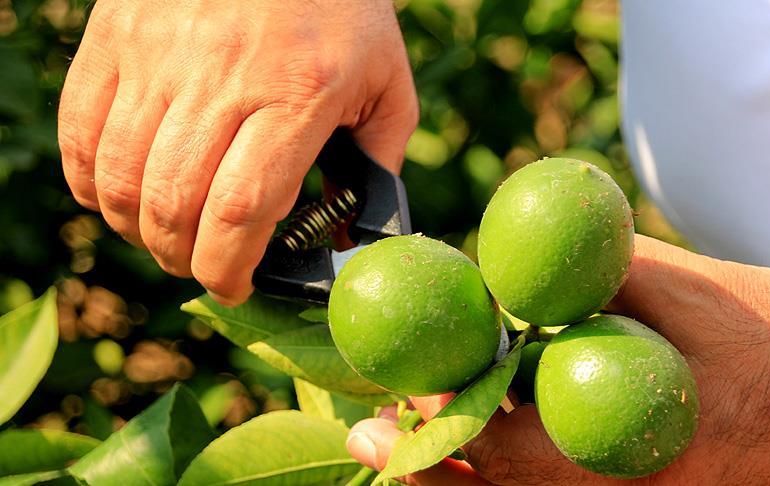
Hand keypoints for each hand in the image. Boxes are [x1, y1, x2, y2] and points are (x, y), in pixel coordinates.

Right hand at [59, 0, 417, 304]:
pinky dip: (91, 180)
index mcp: (299, 89)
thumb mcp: (387, 85)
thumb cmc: (344, 12)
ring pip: (121, 174)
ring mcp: (161, 51)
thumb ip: (376, 163)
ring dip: (136, 229)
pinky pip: (81, 128)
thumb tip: (348, 234)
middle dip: (183, 258)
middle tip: (203, 266)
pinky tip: (120, 196)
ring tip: (166, 238)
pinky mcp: (119, 34)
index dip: (228, 266)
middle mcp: (222, 71)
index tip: (236, 287)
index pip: (242, 207)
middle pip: (174, 202)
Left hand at [346, 235, 769, 484]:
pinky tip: (474, 452)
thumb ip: (602, 276)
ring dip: (459, 476)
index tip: (399, 398)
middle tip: (372, 436)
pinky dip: (504, 476)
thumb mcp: (697, 291)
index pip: (518, 445)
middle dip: (433, 464)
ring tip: (398, 452)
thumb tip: (519, 262)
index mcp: (639, 446)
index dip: (451, 420)